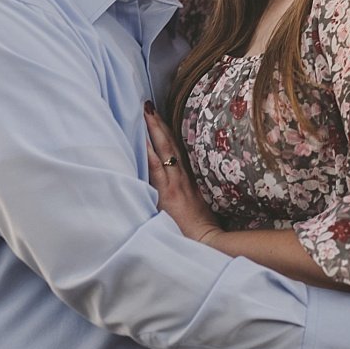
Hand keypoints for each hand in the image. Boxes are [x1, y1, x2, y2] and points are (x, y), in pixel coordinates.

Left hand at [144, 103, 221, 244]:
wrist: (207, 242)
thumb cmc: (200, 228)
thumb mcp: (198, 204)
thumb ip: (189, 191)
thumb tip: (182, 182)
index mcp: (189, 179)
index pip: (177, 150)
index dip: (168, 132)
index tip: (159, 115)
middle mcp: (182, 177)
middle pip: (170, 144)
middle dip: (159, 124)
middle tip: (148, 106)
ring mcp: (174, 184)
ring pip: (164, 151)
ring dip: (154, 131)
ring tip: (145, 113)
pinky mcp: (167, 194)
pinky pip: (157, 170)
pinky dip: (150, 154)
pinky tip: (142, 141)